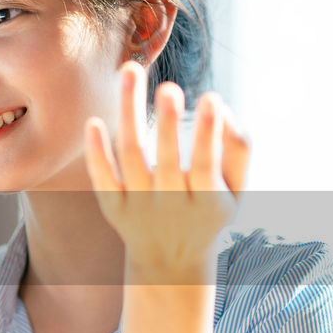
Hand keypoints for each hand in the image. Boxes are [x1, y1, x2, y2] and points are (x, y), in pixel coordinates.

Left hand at [83, 61, 249, 284]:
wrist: (170, 263)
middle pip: (166, 162)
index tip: (211, 97)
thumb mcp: (235, 192)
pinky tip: (93, 121)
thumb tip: (223, 107)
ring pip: (131, 157)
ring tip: (130, 70)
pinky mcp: (113, 208)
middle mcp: (171, 206)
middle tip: (169, 86)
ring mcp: (139, 208)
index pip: (207, 167)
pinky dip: (96, 152)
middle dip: (169, 124)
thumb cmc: (208, 212)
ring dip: (129, 113)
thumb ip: (239, 150)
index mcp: (207, 203)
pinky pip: (102, 178)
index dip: (210, 135)